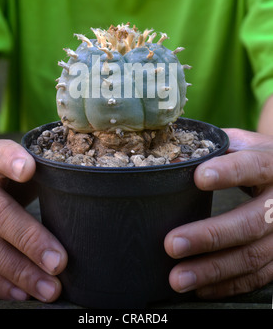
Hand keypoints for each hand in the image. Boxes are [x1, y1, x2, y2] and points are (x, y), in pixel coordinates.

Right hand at [0, 139, 67, 300]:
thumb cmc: (4, 177)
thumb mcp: (17, 165)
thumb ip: (41, 174)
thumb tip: (84, 195)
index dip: (11, 161)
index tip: (29, 169)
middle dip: (29, 239)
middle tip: (58, 261)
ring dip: (18, 272)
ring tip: (49, 288)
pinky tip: (23, 293)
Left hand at [164, 128, 272, 298]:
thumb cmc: (255, 157)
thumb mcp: (241, 143)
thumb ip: (212, 149)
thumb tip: (173, 161)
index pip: (255, 166)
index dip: (230, 172)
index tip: (199, 178)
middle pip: (252, 222)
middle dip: (210, 236)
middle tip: (172, 243)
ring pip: (253, 256)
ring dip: (213, 270)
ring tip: (178, 277)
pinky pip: (258, 276)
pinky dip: (228, 285)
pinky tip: (201, 288)